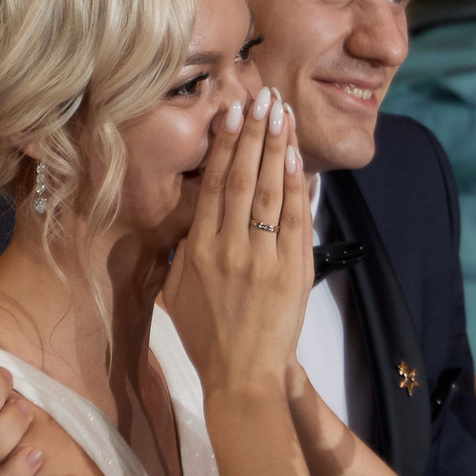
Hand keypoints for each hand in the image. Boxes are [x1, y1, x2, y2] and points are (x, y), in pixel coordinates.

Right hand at [163, 86, 313, 397]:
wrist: (242, 377)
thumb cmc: (207, 337)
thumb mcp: (178, 291)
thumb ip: (183, 251)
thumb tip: (189, 216)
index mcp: (199, 250)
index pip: (215, 186)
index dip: (226, 146)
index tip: (233, 114)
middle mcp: (230, 248)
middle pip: (243, 179)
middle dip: (254, 135)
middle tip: (262, 97)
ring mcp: (263, 259)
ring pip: (269, 192)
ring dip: (276, 149)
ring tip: (281, 114)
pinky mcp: (291, 272)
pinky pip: (295, 221)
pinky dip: (297, 188)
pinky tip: (295, 158)